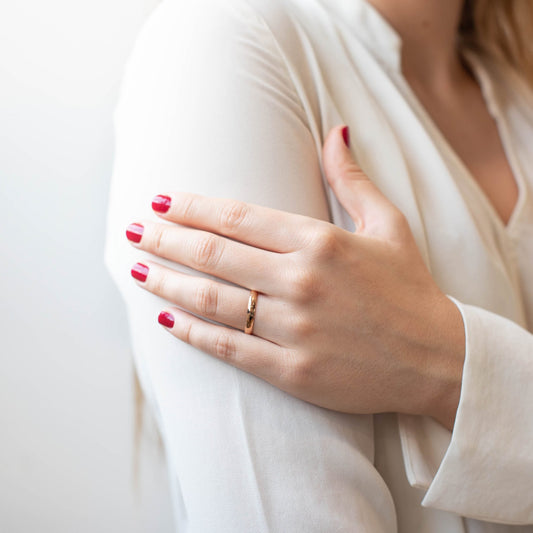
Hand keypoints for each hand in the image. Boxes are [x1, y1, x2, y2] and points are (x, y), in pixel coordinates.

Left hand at [125, 125, 464, 429]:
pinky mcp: (292, 370)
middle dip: (167, 239)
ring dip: (168, 282)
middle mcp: (301, 282)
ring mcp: (294, 329)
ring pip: (212, 301)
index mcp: (321, 242)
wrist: (437, 358)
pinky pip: (229, 348)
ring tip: (138, 269)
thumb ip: (352, 179)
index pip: (238, 217)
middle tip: (135, 230)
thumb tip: (335, 131)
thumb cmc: (410, 289)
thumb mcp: (389, 224)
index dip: (192, 207)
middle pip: (214, 254)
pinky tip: (167, 320)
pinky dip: (193, 333)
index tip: (161, 202)